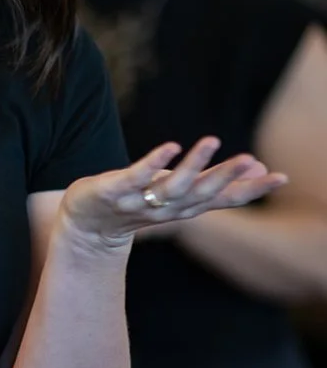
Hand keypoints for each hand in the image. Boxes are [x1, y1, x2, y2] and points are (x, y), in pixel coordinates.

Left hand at [59, 137, 287, 252]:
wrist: (87, 226)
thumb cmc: (139, 203)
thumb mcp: (181, 194)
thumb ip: (217, 183)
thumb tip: (258, 168)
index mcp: (186, 207)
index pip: (224, 200)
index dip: (252, 190)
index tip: (281, 177)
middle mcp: (168, 208)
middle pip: (202, 194)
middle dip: (227, 177)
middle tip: (251, 159)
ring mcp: (140, 201)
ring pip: (173, 187)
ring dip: (193, 165)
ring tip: (212, 141)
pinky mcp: (114, 191)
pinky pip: (136, 178)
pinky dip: (153, 164)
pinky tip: (170, 147)